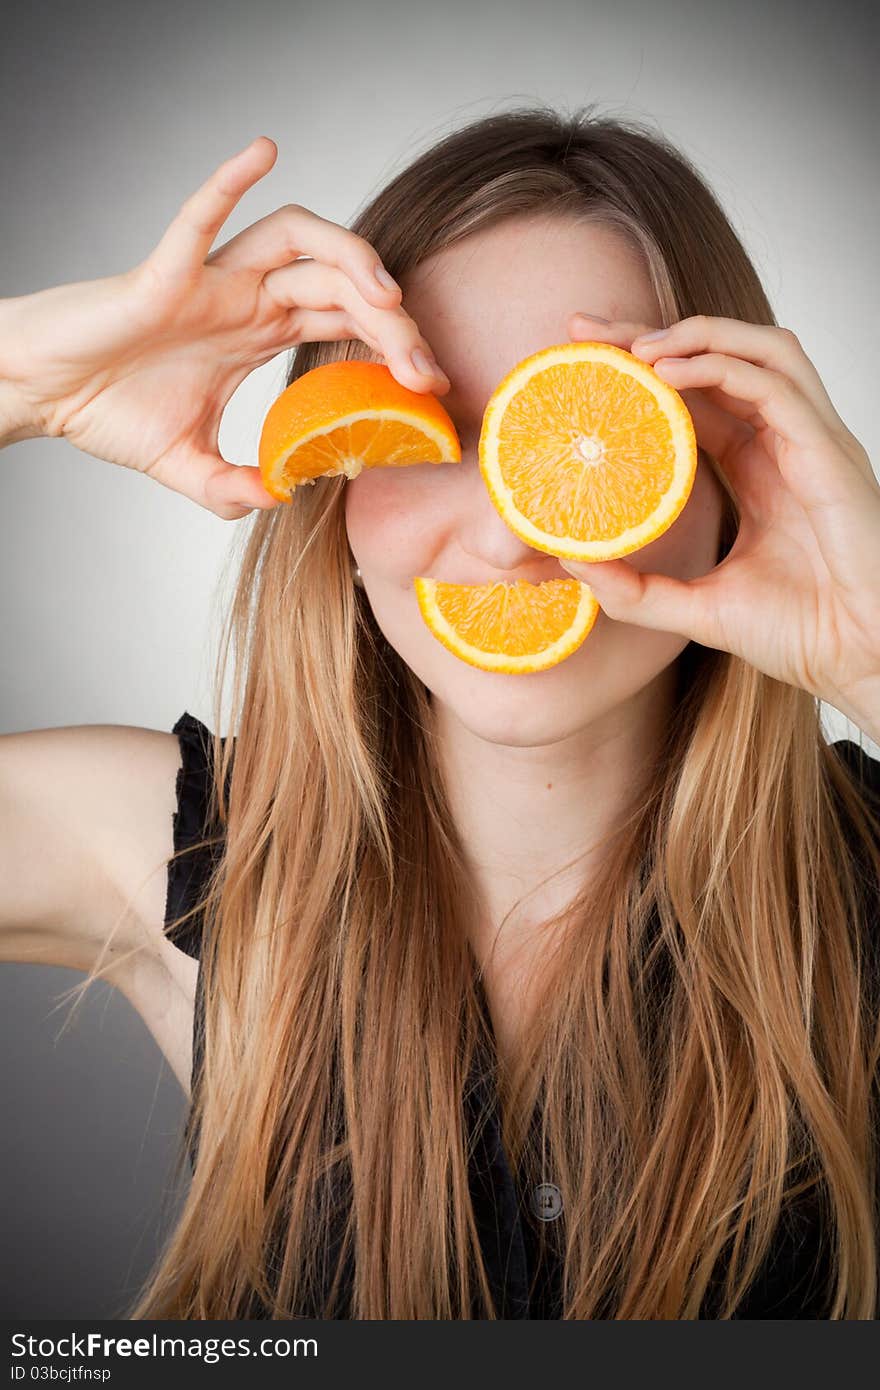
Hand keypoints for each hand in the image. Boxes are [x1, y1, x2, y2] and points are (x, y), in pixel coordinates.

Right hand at [0, 137, 449, 518]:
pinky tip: (263, 150)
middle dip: (393, 322)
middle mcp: (246, 296)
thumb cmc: (108, 411)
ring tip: (388, 295)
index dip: (397, 345)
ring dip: (350, 256)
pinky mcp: (165, 275)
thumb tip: (278, 500)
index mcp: (259, 332)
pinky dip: (229, 179)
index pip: (348, 322)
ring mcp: (211, 280)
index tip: (432, 386)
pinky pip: (199, 216)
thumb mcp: (187, 466)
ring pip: (297, 240)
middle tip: (425, 370)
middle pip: (341, 284)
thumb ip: (233, 489)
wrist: (43, 394)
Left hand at [561, 312, 879, 734]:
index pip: (698, 393)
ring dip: (695, 335)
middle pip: (721, 356)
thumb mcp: (694, 609)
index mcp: (758, 466)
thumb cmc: (798, 631)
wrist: (856, 655)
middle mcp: (784, 442)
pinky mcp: (827, 450)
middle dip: (655, 334)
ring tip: (635, 348)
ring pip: (759, 349)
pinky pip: (775, 384)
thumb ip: (634, 590)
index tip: (584, 360)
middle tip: (587, 332)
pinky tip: (668, 374)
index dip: (645, 369)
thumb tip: (570, 563)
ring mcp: (810, 440)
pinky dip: (721, 367)